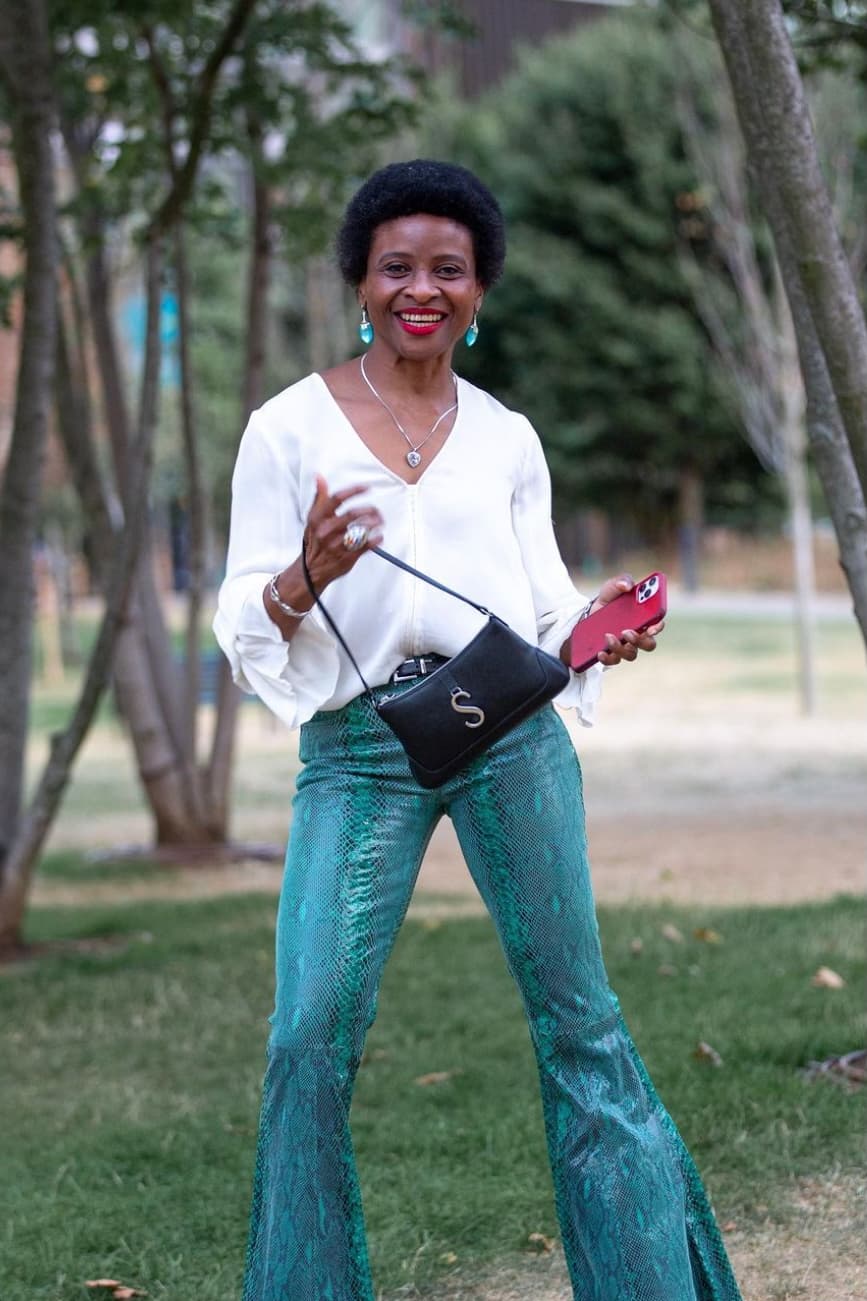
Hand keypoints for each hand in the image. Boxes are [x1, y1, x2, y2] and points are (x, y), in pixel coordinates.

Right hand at [303, 475, 383, 589]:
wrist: (311, 570)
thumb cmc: (314, 541)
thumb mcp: (312, 519)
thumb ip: (319, 498)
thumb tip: (319, 477)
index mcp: (319, 519)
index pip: (337, 499)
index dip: (354, 491)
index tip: (366, 488)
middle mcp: (327, 531)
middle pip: (352, 514)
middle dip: (369, 510)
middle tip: (376, 510)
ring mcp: (337, 545)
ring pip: (361, 530)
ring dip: (374, 524)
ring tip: (379, 521)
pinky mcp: (347, 557)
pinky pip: (366, 546)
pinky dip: (376, 540)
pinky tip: (379, 536)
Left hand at [591, 574, 664, 667]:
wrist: (587, 615)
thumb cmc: (607, 601)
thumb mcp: (611, 588)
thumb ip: (620, 581)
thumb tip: (627, 585)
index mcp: (644, 619)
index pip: (658, 625)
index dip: (658, 626)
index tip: (652, 626)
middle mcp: (639, 635)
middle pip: (649, 645)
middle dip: (640, 640)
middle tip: (627, 631)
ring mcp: (626, 646)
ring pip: (631, 654)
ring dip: (621, 647)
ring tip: (608, 636)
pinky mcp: (612, 654)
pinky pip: (614, 661)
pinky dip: (608, 658)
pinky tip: (600, 652)